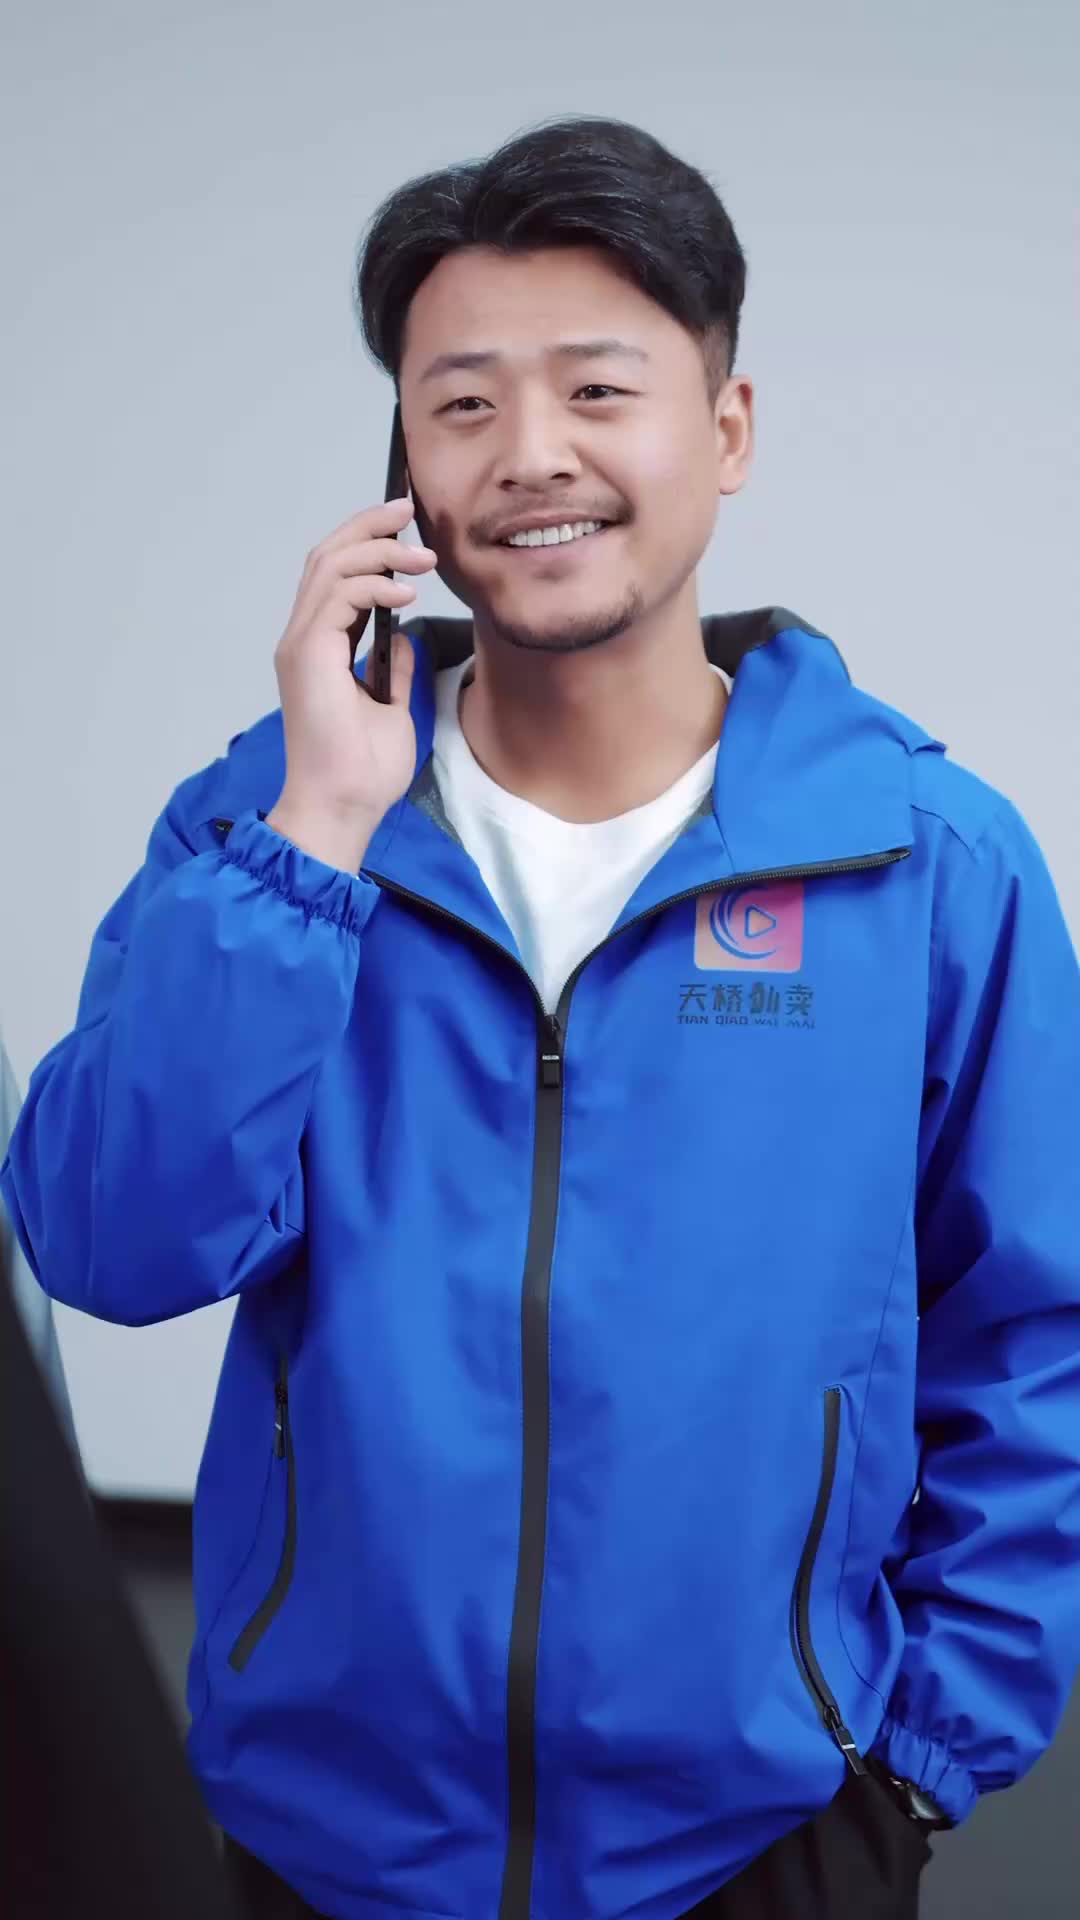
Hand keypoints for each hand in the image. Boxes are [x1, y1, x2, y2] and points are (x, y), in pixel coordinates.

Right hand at [266, 498, 437, 870]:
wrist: (343, 807)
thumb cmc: (363, 772)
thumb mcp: (391, 709)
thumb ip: (391, 669)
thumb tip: (401, 636)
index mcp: (318, 650)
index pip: (335, 576)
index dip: (367, 542)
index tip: (406, 525)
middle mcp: (303, 640)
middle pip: (327, 557)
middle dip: (369, 526)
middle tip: (409, 508)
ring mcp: (300, 645)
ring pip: (329, 567)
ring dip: (378, 551)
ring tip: (421, 556)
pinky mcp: (306, 655)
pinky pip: (337, 597)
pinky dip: (373, 585)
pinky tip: (405, 594)